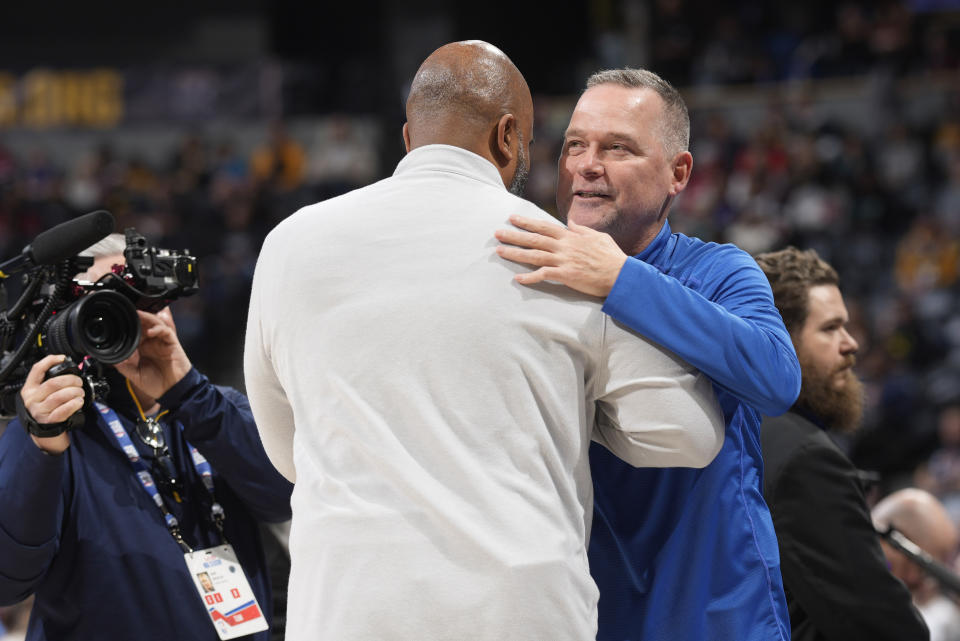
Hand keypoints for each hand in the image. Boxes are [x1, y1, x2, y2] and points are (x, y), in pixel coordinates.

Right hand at [21, 354, 83, 453]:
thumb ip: (48, 381)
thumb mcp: (41, 394)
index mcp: (30, 388)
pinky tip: (79, 401)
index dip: (50, 361)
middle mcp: (32, 399)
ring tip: (80, 392)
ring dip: (75, 392)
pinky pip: (63, 410)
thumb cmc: (46, 408)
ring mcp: (39, 410)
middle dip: (71, 380)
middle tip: (79, 383)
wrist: (44, 430)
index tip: (63, 358)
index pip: (37, 369)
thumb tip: (67, 367)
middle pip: (53, 383)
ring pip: (59, 396)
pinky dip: (74, 404)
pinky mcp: (48, 420)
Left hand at [115, 308, 191, 399]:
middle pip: (145, 324)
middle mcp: (152, 343)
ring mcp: (162, 342)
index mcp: (143, 349)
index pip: (135, 333)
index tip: (118, 322)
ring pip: (155, 324)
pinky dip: (158, 329)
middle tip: (127, 313)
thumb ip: (124, 367)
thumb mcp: (135, 376)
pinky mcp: (172, 343)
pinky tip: (150, 331)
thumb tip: (112, 359)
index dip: (128, 326)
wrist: (172, 391)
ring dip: (147, 318)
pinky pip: (166, 331)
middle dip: (137, 318)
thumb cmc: (157, 384)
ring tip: (138, 315)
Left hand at [494, 215, 628, 296]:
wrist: (621, 274)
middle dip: (514, 235)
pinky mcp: (567, 275)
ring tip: (499, 251)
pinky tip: (518, 279)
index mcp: (571, 236)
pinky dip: (530, 277)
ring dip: (516, 253)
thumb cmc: (611, 256)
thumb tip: (571, 223)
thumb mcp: (598, 236)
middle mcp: (564, 246)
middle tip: (497, 233)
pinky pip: (544, 275)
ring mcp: (564, 261)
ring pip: (535, 255)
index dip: (527, 222)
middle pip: (534, 239)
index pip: (544, 226)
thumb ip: (582, 229)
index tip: (513, 218)